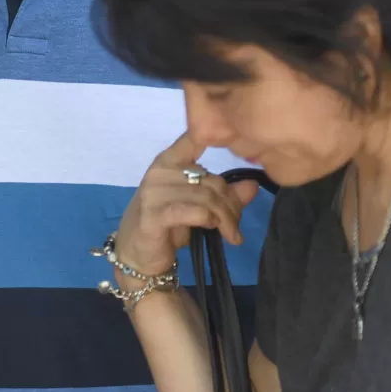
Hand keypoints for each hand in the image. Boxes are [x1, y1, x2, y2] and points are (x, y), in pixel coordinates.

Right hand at [114, 134, 261, 277]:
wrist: (137, 255)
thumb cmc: (167, 226)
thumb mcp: (198, 206)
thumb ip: (223, 194)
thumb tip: (252, 185)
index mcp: (168, 160)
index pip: (194, 138)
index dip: (215, 136)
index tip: (237, 143)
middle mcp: (160, 171)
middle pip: (212, 181)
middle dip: (231, 205)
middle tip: (236, 224)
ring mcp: (154, 192)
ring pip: (207, 198)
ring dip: (226, 218)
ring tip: (231, 233)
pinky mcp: (154, 215)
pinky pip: (195, 211)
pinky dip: (211, 220)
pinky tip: (214, 230)